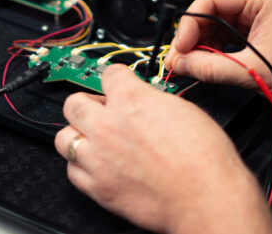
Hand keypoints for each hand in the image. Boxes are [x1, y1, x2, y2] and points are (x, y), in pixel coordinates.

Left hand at [55, 64, 271, 233]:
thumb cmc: (204, 158)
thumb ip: (151, 100)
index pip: (107, 74)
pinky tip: (97, 164)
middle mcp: (109, 125)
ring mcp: (99, 158)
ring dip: (78, 134)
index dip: (115, 77)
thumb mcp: (182, 108)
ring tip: (95, 138)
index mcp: (132, 100)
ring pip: (64, 137)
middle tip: (101, 109)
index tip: (117, 83)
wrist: (207, 198)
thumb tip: (143, 100)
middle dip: (88, 103)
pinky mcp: (98, 188)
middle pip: (74, 103)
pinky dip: (81, 165)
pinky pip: (72, 170)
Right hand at [165, 0, 271, 109]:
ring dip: (201, 43)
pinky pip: (224, 32)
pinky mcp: (254, 26)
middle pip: (209, 9)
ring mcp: (256, 11)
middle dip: (193, 36)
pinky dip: (213, 48)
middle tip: (180, 59)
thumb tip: (181, 64)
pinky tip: (207, 62)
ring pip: (214, 22)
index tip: (180, 47)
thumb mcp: (254, 71)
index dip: (190, 24)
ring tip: (192, 64)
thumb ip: (211, 68)